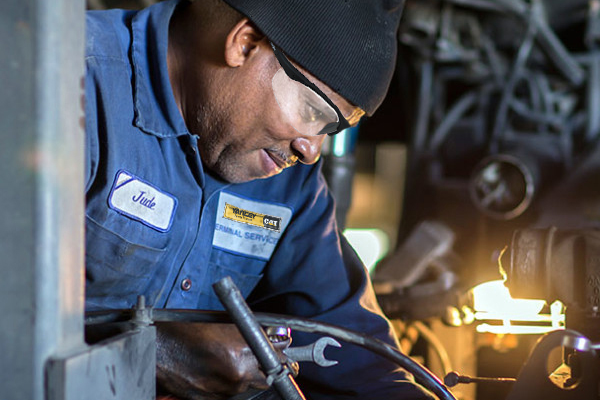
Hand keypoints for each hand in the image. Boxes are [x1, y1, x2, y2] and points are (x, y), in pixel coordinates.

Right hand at [155, 322, 290, 399]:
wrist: (159, 349)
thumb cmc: (186, 331)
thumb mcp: (225, 324)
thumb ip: (253, 332)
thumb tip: (275, 338)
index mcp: (242, 348)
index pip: (278, 355)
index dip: (282, 353)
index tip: (284, 351)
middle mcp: (238, 371)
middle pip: (270, 375)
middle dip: (269, 367)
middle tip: (265, 358)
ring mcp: (227, 389)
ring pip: (252, 385)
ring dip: (249, 375)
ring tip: (231, 361)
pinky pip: (233, 392)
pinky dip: (231, 384)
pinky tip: (218, 371)